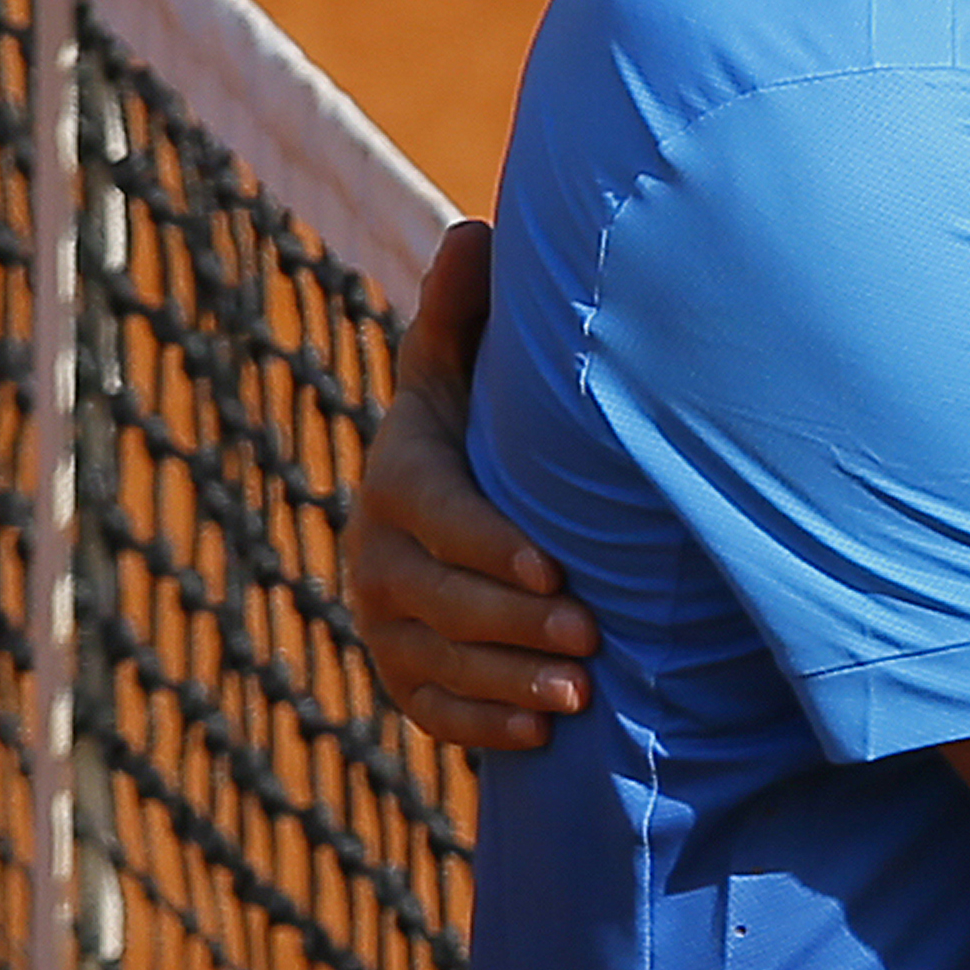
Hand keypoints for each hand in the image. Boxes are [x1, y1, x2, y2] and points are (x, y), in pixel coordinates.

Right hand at [357, 219, 595, 750]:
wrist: (462, 504)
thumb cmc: (488, 424)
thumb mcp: (471, 371)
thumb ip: (469, 315)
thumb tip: (477, 231)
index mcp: (400, 478)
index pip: (436, 516)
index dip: (490, 545)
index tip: (555, 563)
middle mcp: (378, 554)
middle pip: (436, 601)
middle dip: (513, 622)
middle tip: (590, 640)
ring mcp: (384, 622)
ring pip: (434, 663)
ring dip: (506, 682)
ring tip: (580, 696)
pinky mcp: (401, 674)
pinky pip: (428, 712)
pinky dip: (480, 726)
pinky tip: (540, 737)